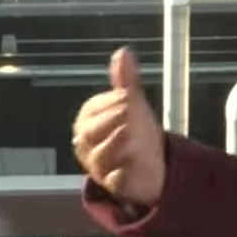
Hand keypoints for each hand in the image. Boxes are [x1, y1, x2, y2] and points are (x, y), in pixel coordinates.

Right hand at [73, 47, 166, 206]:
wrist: (150, 164)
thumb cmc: (136, 130)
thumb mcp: (133, 103)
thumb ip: (126, 80)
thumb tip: (123, 51)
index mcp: (87, 121)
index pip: (93, 110)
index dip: (111, 102)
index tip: (130, 96)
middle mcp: (87, 144)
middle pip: (91, 132)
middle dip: (112, 120)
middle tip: (131, 110)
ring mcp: (99, 165)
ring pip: (100, 156)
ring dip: (116, 143)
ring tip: (132, 133)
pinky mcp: (114, 185)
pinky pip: (114, 180)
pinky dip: (122, 173)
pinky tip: (131, 164)